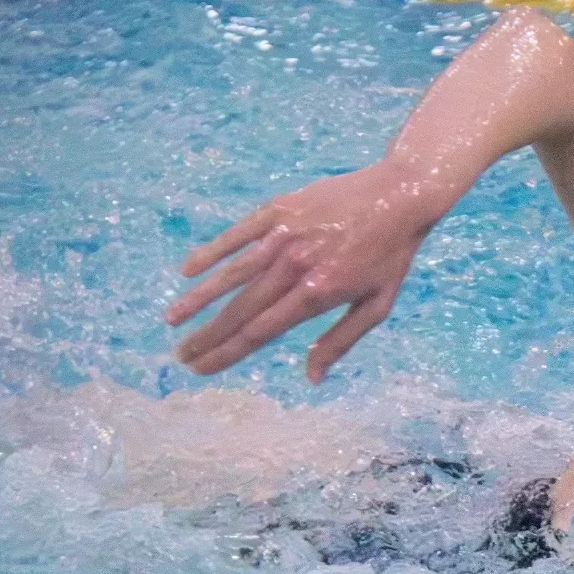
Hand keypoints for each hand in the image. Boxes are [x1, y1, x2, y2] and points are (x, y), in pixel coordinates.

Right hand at [167, 162, 432, 382]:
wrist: (401, 194)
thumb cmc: (392, 255)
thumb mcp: (377, 305)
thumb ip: (341, 341)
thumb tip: (312, 378)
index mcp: (318, 293)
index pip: (261, 332)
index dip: (228, 353)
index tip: (203, 368)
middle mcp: (296, 266)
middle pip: (241, 309)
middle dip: (208, 336)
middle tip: (182, 355)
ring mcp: (284, 235)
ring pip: (231, 274)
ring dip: (198, 299)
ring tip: (172, 320)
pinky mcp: (279, 209)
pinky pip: (237, 235)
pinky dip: (211, 253)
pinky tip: (187, 271)